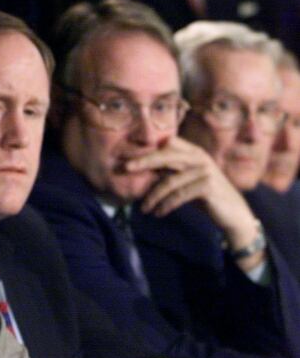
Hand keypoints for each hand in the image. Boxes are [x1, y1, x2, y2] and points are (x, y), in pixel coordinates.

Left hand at [126, 137, 263, 271]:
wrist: (233, 214)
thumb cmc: (205, 196)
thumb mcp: (186, 180)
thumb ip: (170, 171)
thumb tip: (141, 168)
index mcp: (194, 152)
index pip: (169, 143)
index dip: (151, 148)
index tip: (132, 155)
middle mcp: (200, 157)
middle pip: (166, 156)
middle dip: (144, 162)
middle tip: (125, 168)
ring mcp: (205, 171)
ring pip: (169, 181)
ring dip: (153, 197)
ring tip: (144, 209)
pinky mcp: (207, 186)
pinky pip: (178, 195)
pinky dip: (165, 205)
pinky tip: (158, 213)